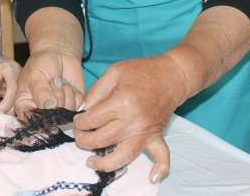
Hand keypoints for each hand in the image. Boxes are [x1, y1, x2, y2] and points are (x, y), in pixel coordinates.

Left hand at [0, 54, 21, 112]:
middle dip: (8, 108)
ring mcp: (22, 82)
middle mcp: (20, 75)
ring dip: (10, 108)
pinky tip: (3, 109)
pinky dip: (10, 106)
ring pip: (19, 99)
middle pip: (18, 95)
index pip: (12, 88)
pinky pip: (18, 99)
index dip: (6, 103)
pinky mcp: (21, 88)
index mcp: (10, 69)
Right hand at [15, 49, 84, 119]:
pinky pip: (77, 105)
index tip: (46, 104)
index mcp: (26, 107)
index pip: (31, 122)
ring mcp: (58, 110)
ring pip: (66, 111)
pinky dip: (74, 93)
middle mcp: (42, 113)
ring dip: (64, 92)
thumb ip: (41, 93)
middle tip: (50, 81)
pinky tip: (67, 85)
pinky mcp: (73, 105)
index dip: (40, 117)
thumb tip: (50, 107)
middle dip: (54, 96)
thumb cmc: (41, 64)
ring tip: (58, 81)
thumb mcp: (35, 76)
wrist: (58, 54)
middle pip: (52, 117)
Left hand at [73, 54, 186, 183]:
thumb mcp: (114, 72)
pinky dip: (160, 168)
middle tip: (79, 136)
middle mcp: (134, 120)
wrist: (171, 75)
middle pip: (103, 139)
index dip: (80, 121)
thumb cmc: (142, 71)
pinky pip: (161, 154)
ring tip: (91, 162)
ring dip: (105, 163)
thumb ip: (96, 91)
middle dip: (85, 140)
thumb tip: (84, 110)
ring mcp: (146, 130)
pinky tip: (152, 178)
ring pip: (124, 154)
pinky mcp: (157, 135)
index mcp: (122, 102)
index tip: (78, 119)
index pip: (93, 119)